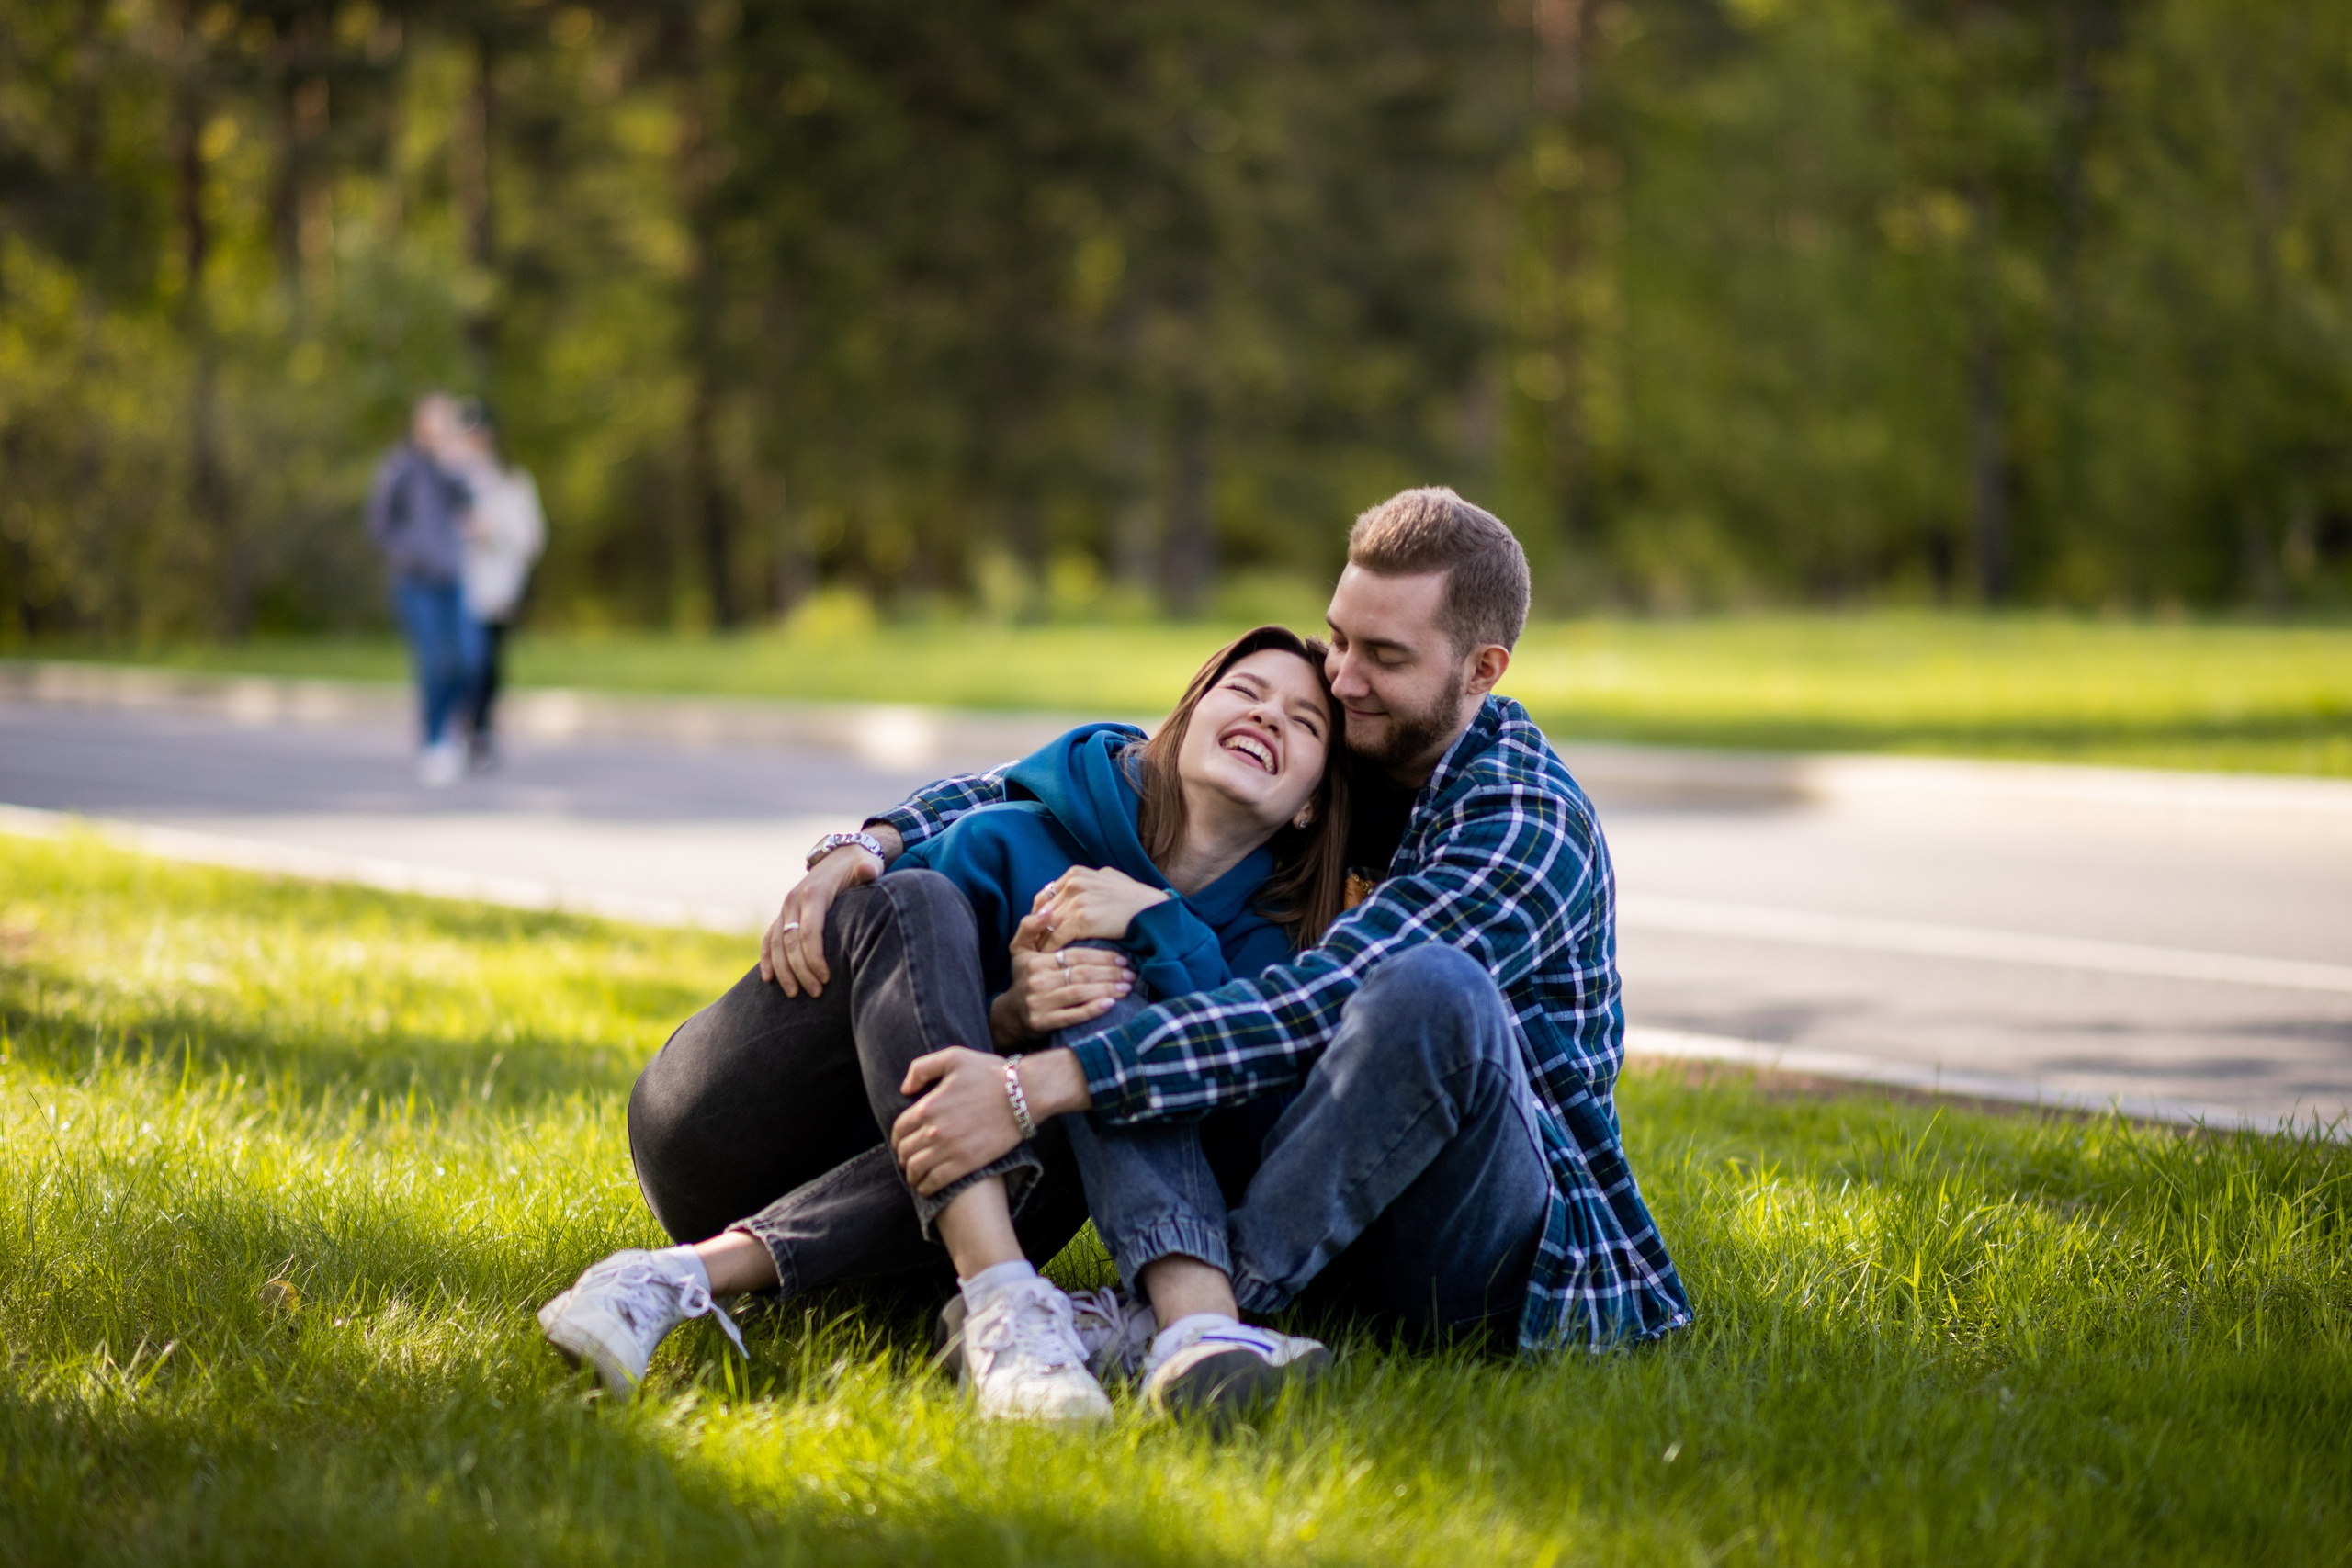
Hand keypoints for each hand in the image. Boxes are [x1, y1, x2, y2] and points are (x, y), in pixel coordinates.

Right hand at [759, 828, 899, 995]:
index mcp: (814, 893)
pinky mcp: (783, 914)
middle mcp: (794, 900)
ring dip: (783, 970)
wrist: (841, 855)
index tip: (826, 979)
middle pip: (790, 942)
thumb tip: (867, 870)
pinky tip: (768, 979)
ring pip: (775, 943)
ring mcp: (785, 908)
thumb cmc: (860, 866)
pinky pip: (769, 938)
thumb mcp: (867, 865)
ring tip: (793, 994)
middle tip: (816, 993)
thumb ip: (868, 870)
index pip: (809, 931)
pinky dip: (767, 958)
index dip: (815, 957)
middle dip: (801, 970)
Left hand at [892, 1047, 1023, 1196]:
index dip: (896, 1139)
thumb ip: (922, 1068)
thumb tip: (905, 1089)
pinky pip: (936, 1182)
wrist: (1024, 1095)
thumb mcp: (953, 1057)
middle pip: (905, 1151)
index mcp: (927, 1106)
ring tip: (915, 1176)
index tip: (901, 1143)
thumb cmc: (990, 1073)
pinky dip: (926, 1188)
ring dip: (911, 1175)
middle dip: (902, 1157)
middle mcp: (934, 1130)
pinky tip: (926, 1187)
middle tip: (907, 1160)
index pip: (899, 1129)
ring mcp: (950, 1149)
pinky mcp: (966, 1163)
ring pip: (916, 1169)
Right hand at [990, 921, 1133, 1044]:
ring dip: (1106, 990)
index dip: (1101, 956)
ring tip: (1126, 988)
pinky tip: (1109, 1004)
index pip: (1075, 955)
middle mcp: (1038, 981)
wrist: (1010, 1013)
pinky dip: (1092, 1010)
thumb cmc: (1023, 977)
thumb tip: (1048, 909)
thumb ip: (1030, 927)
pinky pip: (1072, 1016)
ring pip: (1079, 993)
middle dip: (1109, 973)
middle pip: (1081, 974)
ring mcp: (1040, 1003)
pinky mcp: (1043, 1022)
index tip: (1123, 958)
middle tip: (1131, 974)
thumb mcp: (1020, 949)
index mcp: (1037, 961)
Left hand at [1029, 866, 1169, 948]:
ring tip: (1039, 958)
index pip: (1045, 895)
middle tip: (1034, 948)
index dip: (1040, 916)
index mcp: (1076, 873)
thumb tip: (1075, 885)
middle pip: (1042, 910)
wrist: (1153, 912)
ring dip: (1041, 942)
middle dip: (1037, 930)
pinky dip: (1052, 950)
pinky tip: (1052, 960)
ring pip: (1047, 925)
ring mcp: (1077, 899)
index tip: (1039, 932)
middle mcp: (1073, 883)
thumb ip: (1089, 883)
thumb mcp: (1109, 881)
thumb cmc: (1135, 901)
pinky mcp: (1082, 918)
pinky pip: (1056, 937)